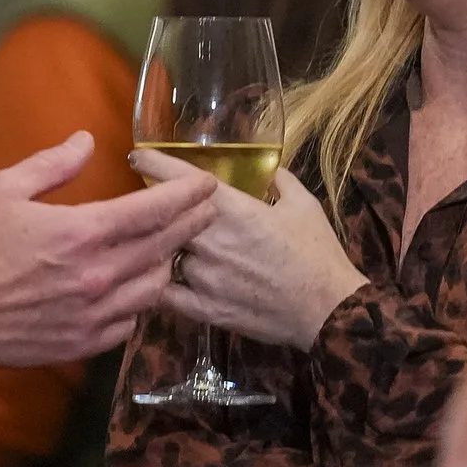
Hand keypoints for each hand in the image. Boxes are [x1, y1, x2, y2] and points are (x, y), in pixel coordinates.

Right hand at [0, 132, 215, 373]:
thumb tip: (87, 142)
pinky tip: (135, 290)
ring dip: (168, 265)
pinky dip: (139, 303)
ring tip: (172, 250)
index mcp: (83, 232)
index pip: (153, 210)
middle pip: (165, 247)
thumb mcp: (3, 189)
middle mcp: (100, 275)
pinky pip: (131, 323)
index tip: (207, 184)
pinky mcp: (85, 343)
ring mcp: (96, 314)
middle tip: (208, 210)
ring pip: (155, 289)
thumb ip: (52, 164)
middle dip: (192, 225)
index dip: (186, 195)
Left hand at [130, 154, 369, 349]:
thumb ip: (280, 182)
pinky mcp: (203, 309)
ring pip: (164, 255)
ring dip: (164, 248)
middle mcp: (208, 240)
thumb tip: (269, 171)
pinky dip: (160, 285)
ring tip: (163, 245)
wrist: (329, 310)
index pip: (180, 179)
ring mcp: (202, 277)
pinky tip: (158, 280)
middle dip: (156, 209)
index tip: (137, 155)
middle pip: (163, 217)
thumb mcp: (304, 206)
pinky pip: (166, 295)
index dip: (154, 164)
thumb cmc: (318, 253)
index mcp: (232, 209)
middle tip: (152, 205)